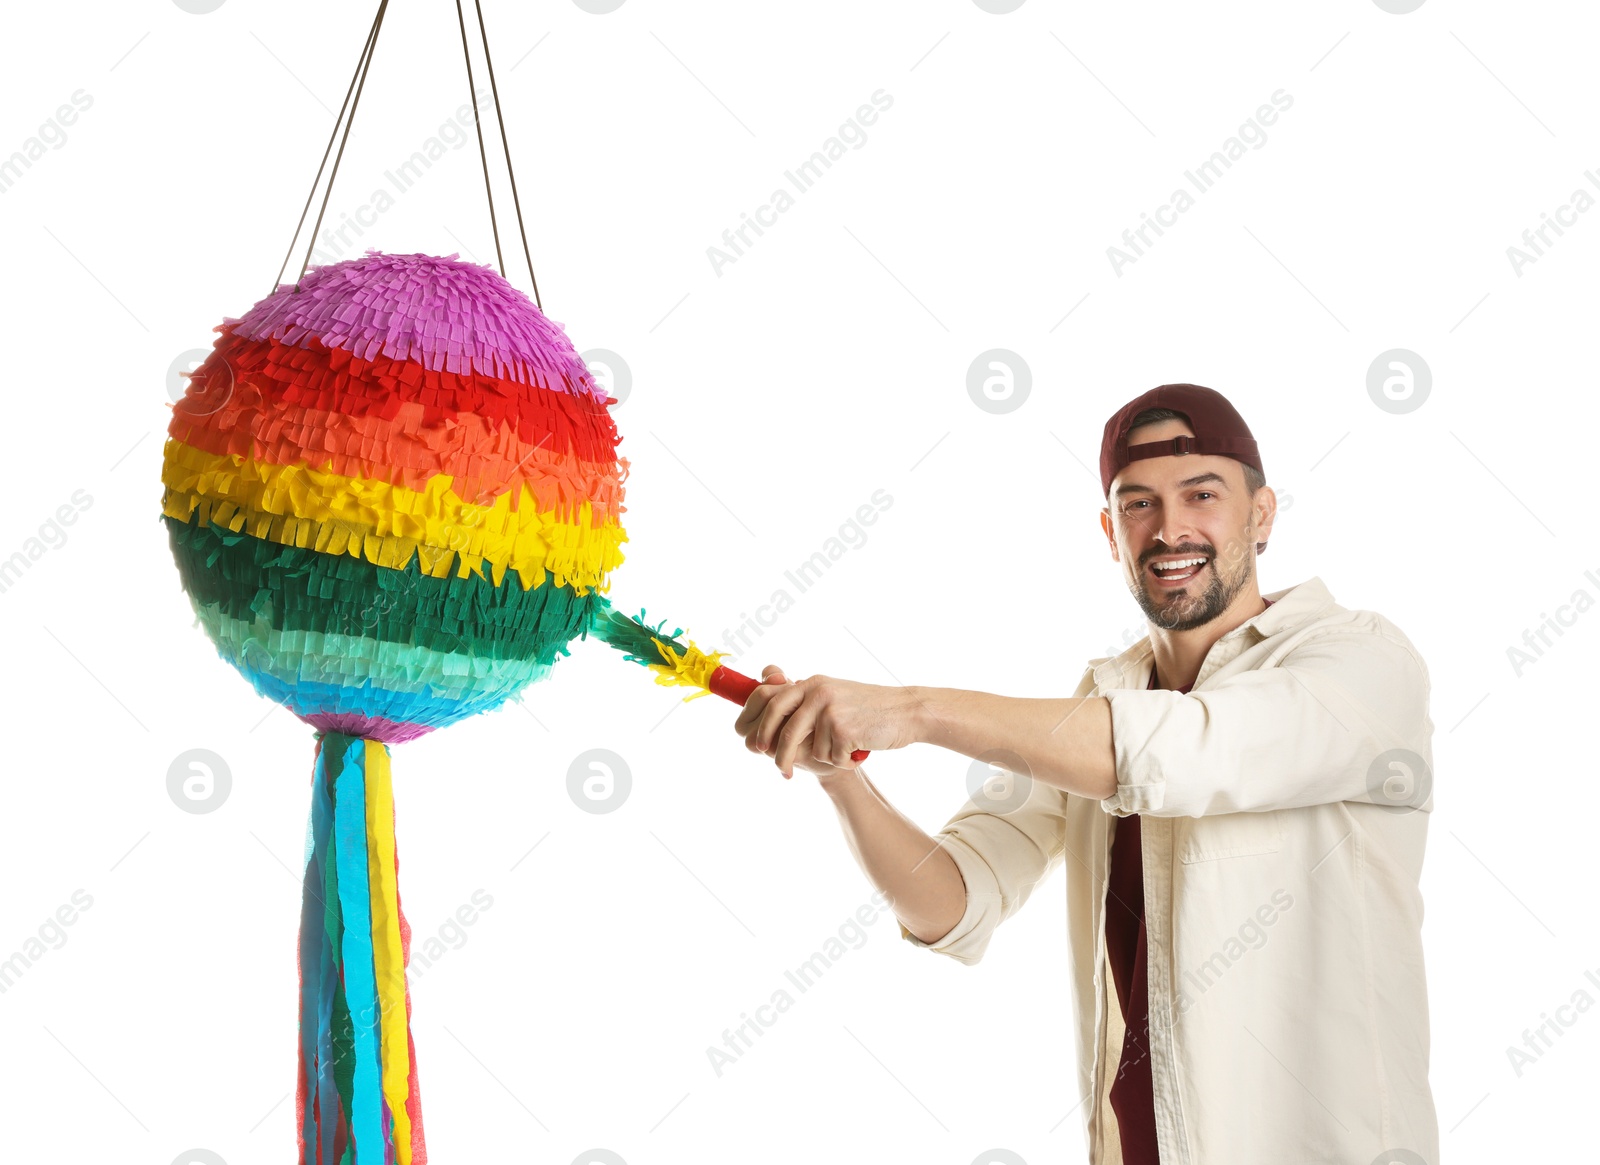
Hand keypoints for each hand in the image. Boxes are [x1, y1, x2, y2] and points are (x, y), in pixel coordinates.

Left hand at [732, 664, 920, 778]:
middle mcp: (817, 692)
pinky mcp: (843, 728)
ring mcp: (830, 709)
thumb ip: (806, 703)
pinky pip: (832, 757)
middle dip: (779, 754)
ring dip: (826, 758)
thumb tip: (769, 723)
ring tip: (844, 753)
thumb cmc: (869, 710)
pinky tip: (858, 750)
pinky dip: (844, 761)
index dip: (759, 725)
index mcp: (811, 684)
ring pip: (810, 749)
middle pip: (783, 729)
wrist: (906, 712)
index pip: (770, 700)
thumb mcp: (834, 696)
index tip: (757, 745)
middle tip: (783, 771)